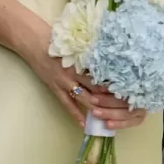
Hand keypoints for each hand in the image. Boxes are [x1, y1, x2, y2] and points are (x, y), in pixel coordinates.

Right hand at [26, 31, 147, 129]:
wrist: (33, 42)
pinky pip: (68, 104)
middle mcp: (76, 72)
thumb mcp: (77, 44)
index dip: (116, 82)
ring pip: (85, 98)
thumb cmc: (57, 39)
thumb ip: (91, 53)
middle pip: (97, 88)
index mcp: (83, 60)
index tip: (129, 88)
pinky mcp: (55, 88)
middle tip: (125, 107)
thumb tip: (109, 59)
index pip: (104, 74)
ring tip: (110, 117)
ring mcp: (65, 82)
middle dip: (111, 98)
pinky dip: (77, 115)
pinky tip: (85, 124)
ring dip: (98, 108)